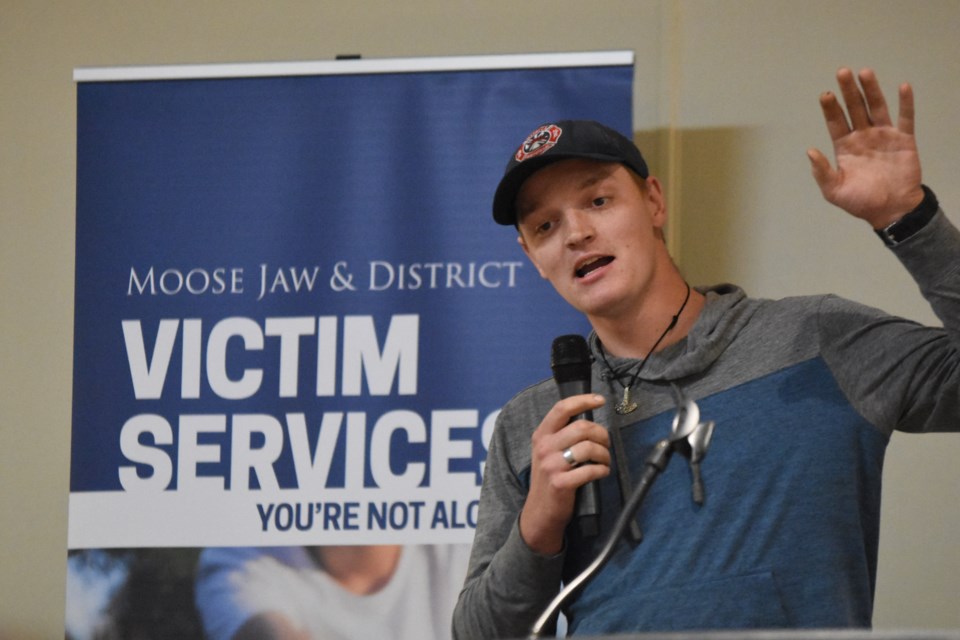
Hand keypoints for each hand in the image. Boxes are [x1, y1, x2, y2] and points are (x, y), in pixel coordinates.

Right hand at [519, 393, 609, 555]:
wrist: (540, 512)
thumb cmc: (550, 478)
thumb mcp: (547, 451)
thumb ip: (562, 434)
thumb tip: (589, 419)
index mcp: (541, 435)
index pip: (562, 408)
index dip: (583, 400)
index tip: (600, 400)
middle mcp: (544, 447)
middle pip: (582, 427)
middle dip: (602, 434)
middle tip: (605, 444)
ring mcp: (551, 465)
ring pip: (589, 447)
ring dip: (604, 454)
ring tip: (605, 461)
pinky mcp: (560, 483)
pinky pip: (590, 470)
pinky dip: (602, 471)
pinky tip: (601, 473)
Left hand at [807, 67, 924, 228]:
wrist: (891, 211)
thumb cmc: (861, 202)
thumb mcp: (834, 191)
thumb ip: (822, 172)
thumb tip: (810, 151)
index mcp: (845, 147)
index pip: (836, 122)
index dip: (830, 108)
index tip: (826, 94)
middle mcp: (863, 137)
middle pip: (854, 108)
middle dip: (848, 91)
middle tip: (842, 72)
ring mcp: (883, 136)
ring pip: (876, 107)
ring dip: (871, 90)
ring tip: (864, 72)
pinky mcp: (904, 139)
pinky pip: (905, 117)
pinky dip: (905, 102)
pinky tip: (902, 86)